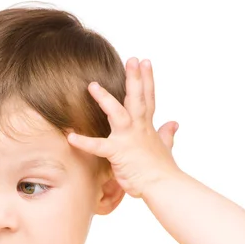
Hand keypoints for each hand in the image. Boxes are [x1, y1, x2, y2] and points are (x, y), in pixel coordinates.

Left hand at [67, 58, 179, 198]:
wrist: (163, 185)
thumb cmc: (161, 171)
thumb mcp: (165, 147)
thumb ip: (167, 134)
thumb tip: (174, 123)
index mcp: (147, 127)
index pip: (148, 98)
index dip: (147, 80)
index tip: (145, 62)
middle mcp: (139, 128)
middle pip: (138, 98)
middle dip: (135, 78)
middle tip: (132, 58)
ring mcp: (129, 139)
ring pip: (117, 113)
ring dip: (105, 99)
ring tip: (92, 85)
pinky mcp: (118, 152)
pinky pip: (98, 146)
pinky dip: (84, 142)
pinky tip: (70, 137)